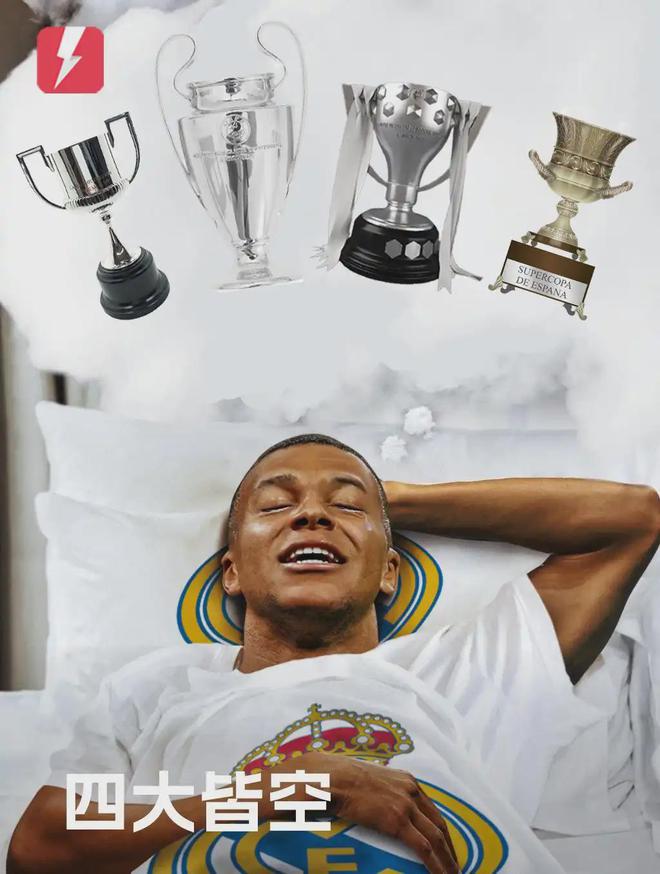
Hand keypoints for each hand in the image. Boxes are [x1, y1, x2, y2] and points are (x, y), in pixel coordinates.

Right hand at [281, 751, 459, 873]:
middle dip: (449, 847)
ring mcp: (406, 805)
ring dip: (448, 860)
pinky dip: (436, 865)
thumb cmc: (342, 779)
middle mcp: (412, 790)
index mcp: (406, 781)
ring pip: (437, 837)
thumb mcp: (369, 780)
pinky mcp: (397, 820)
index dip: (441, 830)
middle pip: (439, 824)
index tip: (445, 846)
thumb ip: (381, 792)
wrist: (332, 778)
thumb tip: (377, 804)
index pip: (431, 810)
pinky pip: (424, 848)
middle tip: (454, 866)